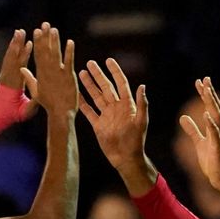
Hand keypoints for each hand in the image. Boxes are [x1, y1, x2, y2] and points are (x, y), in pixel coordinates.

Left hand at [0, 29, 36, 148]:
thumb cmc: (14, 114)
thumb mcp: (25, 112)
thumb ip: (32, 105)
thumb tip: (39, 99)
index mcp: (15, 85)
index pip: (20, 67)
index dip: (25, 55)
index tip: (29, 44)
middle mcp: (8, 77)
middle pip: (13, 58)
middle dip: (17, 44)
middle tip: (21, 32)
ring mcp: (5, 74)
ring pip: (9, 56)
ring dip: (14, 43)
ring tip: (19, 31)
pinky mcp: (4, 74)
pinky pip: (8, 60)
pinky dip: (12, 49)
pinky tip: (16, 41)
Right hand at [20, 22, 77, 115]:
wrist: (60, 113)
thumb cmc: (49, 103)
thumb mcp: (36, 90)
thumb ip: (29, 78)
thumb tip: (21, 69)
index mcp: (41, 73)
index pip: (38, 54)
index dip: (37, 42)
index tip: (36, 30)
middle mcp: (48, 71)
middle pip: (45, 51)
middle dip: (45, 37)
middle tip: (44, 24)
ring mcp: (59, 73)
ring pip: (55, 54)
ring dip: (54, 41)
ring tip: (54, 29)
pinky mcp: (69, 77)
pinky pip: (69, 62)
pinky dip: (69, 52)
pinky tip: (70, 42)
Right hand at [78, 58, 155, 194]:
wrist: (126, 158)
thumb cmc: (136, 141)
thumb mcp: (141, 121)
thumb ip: (142, 104)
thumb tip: (142, 86)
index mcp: (127, 105)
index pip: (121, 84)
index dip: (115, 72)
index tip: (109, 60)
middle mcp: (116, 107)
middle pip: (105, 87)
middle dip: (98, 75)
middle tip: (90, 63)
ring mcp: (106, 115)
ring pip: (96, 96)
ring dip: (89, 85)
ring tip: (81, 73)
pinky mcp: (98, 125)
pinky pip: (89, 111)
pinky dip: (83, 103)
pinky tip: (76, 94)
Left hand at [179, 77, 219, 199]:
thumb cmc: (212, 161)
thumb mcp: (199, 143)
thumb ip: (192, 130)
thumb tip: (183, 117)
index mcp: (213, 128)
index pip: (209, 107)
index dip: (204, 94)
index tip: (199, 81)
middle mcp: (218, 130)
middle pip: (214, 108)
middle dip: (209, 93)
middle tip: (205, 79)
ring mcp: (219, 138)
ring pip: (216, 117)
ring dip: (211, 104)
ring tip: (206, 91)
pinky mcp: (217, 148)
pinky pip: (215, 134)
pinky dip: (211, 124)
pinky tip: (206, 115)